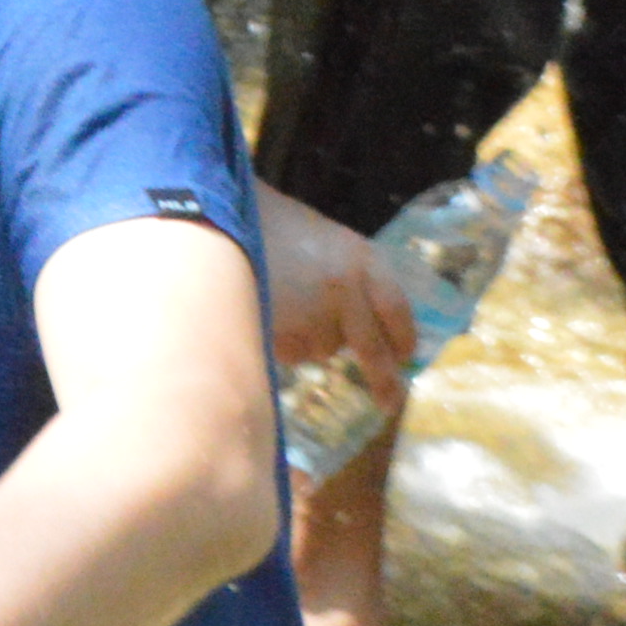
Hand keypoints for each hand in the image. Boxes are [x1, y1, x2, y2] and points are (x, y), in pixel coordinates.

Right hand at [256, 191, 417, 410]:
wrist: (219, 221)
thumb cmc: (270, 224)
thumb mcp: (322, 240)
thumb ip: (348, 275)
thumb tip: (366, 321)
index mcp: (362, 259)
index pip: (397, 309)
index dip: (403, 337)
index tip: (405, 358)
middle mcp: (347, 289)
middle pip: (372, 348)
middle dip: (383, 380)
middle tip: (389, 403)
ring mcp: (316, 315)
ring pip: (324, 349)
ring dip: (310, 341)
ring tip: (283, 304)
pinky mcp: (286, 335)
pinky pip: (293, 351)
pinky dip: (283, 342)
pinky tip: (266, 311)